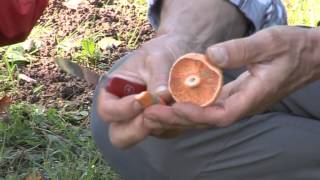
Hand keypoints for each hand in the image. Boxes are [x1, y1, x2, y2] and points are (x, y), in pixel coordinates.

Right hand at [96, 0, 248, 148]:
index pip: (108, 111)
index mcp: (114, 93)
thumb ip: (157, 76)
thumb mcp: (157, 57)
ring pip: (150, 134)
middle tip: (156, 113)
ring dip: (166, 123)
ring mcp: (147, 121)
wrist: (180, 53)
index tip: (141, 99)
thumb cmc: (161, 51)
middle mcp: (127, 113)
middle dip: (138, 129)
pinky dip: (181, 122)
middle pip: (121, 136)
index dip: (122, 110)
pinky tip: (192, 107)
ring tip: (182, 105)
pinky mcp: (167, 124)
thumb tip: (161, 96)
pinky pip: (172, 130)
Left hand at [144, 26, 319, 127]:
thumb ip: (241, 50)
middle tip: (151, 113)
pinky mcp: (232, 97)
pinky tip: (171, 103)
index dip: (196, 114)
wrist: (307, 57)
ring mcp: (236, 103)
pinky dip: (188, 107)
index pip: (221, 114)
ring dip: (178, 115)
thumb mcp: (269, 43)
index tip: (174, 106)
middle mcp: (242, 105)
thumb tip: (210, 56)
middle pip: (206, 121)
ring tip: (153, 111)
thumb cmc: (292, 49)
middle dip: (177, 119)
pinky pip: (207, 107)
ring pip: (203, 116)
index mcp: (252, 97)